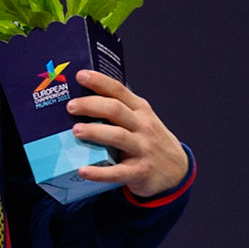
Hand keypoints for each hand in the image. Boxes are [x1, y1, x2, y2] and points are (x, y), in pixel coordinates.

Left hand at [68, 70, 189, 197]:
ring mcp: (142, 149)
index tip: (80, 75)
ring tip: (76, 130)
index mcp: (140, 110)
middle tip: (71, 107)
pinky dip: (99, 172)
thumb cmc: (149, 140)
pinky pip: (118, 172)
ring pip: (118, 136)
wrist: (177, 170)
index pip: (119, 91)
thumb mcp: (141, 120)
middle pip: (116, 110)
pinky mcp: (140, 172)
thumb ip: (119, 110)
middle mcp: (143, 127)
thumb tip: (80, 101)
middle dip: (91, 105)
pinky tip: (83, 170)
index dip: (99, 81)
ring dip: (95, 132)